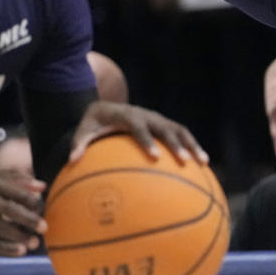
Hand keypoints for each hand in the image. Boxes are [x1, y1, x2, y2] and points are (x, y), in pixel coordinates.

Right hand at [0, 170, 46, 256]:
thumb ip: (21, 179)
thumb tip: (43, 187)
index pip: (18, 193)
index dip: (33, 202)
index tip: (43, 208)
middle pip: (10, 210)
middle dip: (28, 219)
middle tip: (44, 228)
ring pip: (2, 228)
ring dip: (20, 237)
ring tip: (35, 243)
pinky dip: (7, 249)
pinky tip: (21, 252)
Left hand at [69, 100, 208, 164]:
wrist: (107, 108)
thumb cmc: (94, 124)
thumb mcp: (83, 131)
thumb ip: (78, 144)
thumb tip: (71, 161)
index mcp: (129, 115)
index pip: (140, 127)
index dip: (148, 140)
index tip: (155, 156)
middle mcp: (148, 116)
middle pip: (166, 128)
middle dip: (176, 144)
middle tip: (184, 161)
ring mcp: (159, 120)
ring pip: (180, 130)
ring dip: (193, 145)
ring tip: (204, 163)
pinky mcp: (166, 126)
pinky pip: (183, 136)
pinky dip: (194, 147)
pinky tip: (202, 166)